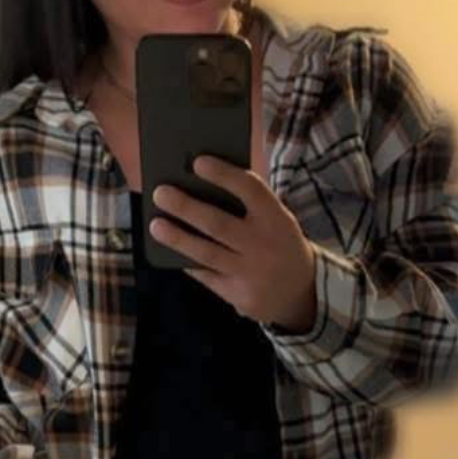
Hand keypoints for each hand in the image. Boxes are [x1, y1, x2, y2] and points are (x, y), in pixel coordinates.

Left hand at [149, 155, 317, 331]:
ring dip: (177, 238)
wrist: (302, 292)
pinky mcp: (239, 296)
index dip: (224, 175)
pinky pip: (205, 276)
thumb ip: (248, 206)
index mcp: (277, 218)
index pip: (250, 190)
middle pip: (218, 223)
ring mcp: (251, 273)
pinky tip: (170, 250)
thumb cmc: (277, 242)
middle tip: (160, 192)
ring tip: (155, 224)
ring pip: (205, 253)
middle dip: (186, 207)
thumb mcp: (276, 220)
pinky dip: (186, 261)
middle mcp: (264, 245)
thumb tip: (198, 186)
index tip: (198, 162)